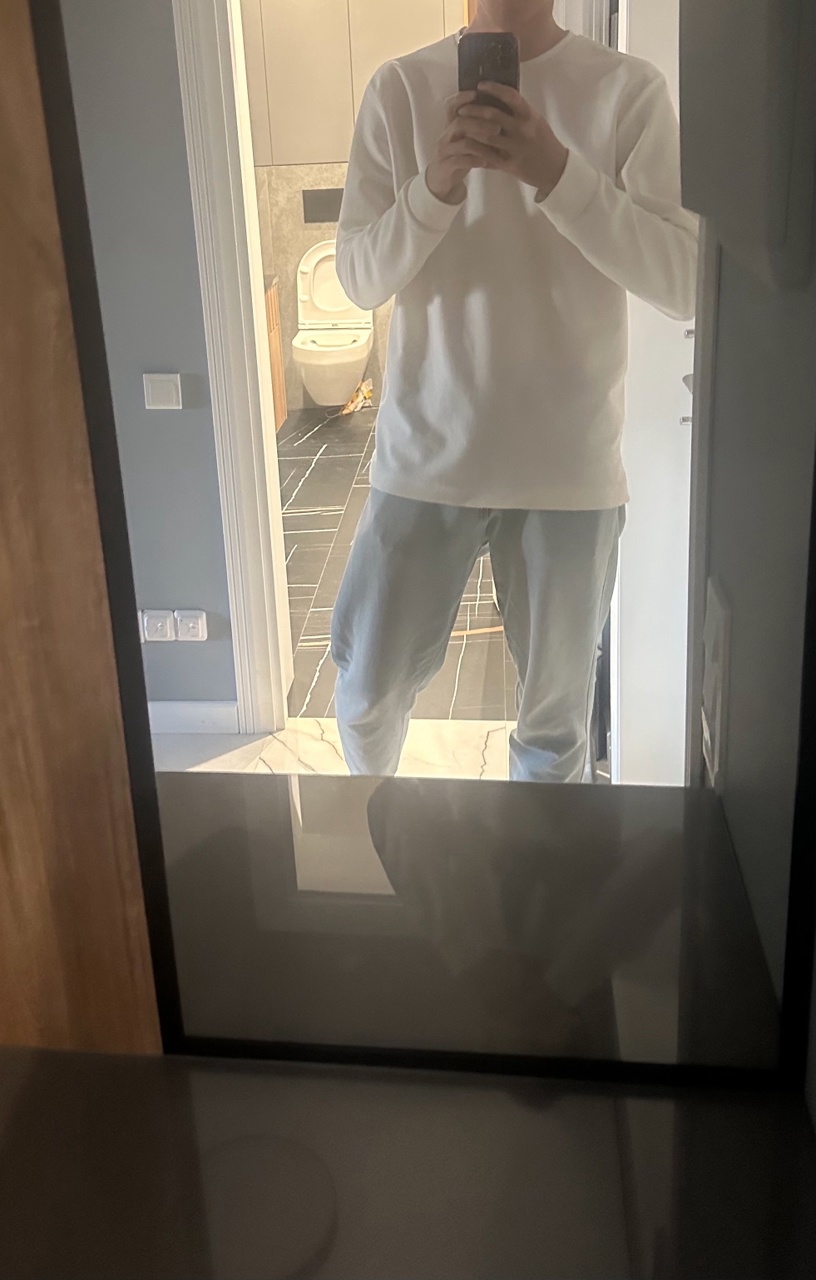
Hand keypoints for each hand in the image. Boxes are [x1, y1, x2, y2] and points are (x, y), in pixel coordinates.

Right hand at [425, 90, 505, 204]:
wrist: (440, 179)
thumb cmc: (458, 155)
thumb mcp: (464, 138)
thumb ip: (474, 126)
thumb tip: (498, 112)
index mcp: (450, 126)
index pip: (451, 106)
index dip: (462, 98)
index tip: (477, 93)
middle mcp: (446, 136)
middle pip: (460, 123)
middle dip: (480, 123)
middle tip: (498, 127)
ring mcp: (444, 151)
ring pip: (462, 143)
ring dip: (481, 144)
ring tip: (495, 146)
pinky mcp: (445, 166)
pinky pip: (459, 161)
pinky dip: (473, 160)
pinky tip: (484, 162)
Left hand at [457, 83, 568, 199]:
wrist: (554, 169)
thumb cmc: (543, 141)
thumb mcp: (536, 121)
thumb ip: (519, 111)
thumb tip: (499, 96)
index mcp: (529, 115)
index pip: (510, 96)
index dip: (493, 89)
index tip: (480, 85)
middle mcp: (522, 130)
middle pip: (492, 115)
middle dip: (473, 110)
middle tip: (462, 108)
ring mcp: (515, 148)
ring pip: (486, 135)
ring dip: (470, 129)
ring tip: (460, 125)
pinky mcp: (510, 164)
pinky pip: (488, 155)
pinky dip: (475, 148)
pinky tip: (467, 144)